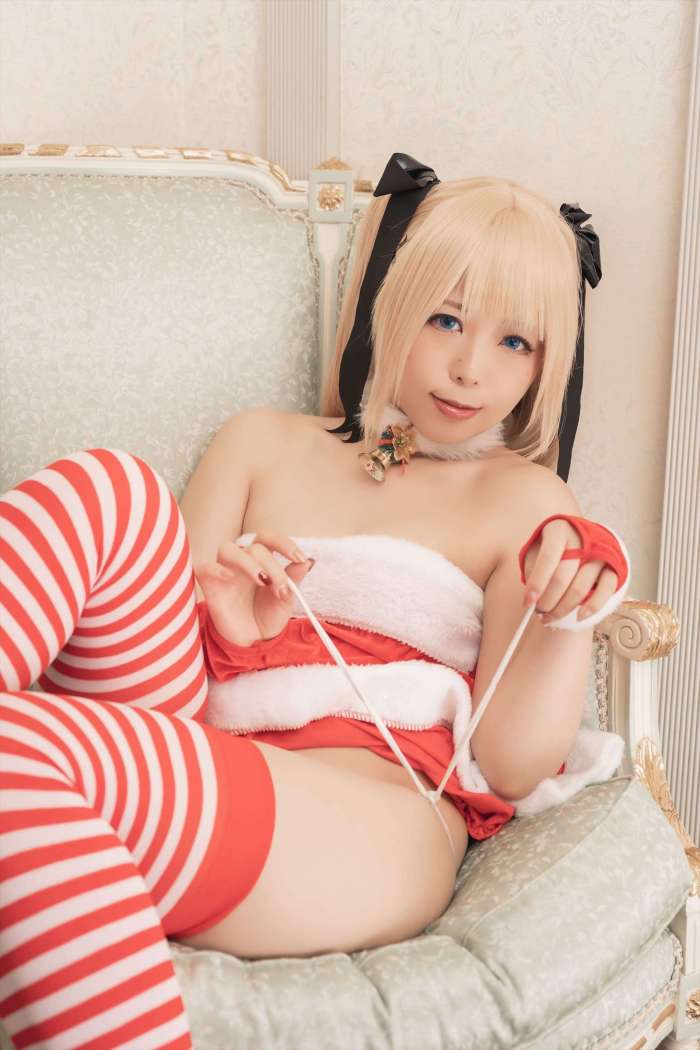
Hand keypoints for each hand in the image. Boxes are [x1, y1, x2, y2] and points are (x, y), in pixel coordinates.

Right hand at [195, 530, 315, 645]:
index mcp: (261, 560)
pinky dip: (216, 569)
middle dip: (272, 567)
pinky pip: (204, 568)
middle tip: (281, 589)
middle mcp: (242, 561)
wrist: (252, 641)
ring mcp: (224, 571)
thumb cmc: (267, 616)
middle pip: (254, 548)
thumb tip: (308, 561)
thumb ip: (294, 579)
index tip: (298, 558)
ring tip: (261, 581)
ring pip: (227, 549)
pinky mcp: (209, 586)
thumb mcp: (286, 600)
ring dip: (247, 562)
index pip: (268, 538)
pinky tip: (229, 578)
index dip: (283, 543)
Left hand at [521, 517, 619, 623]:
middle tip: (537, 612)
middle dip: (547, 600)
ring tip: (549, 617)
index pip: (548, 558)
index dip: (537, 583)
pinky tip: (579, 616)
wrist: (583, 536)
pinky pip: (605, 591)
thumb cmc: (554, 546)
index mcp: (559, 530)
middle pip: (563, 577)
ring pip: (580, 588)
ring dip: (562, 608)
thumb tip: (531, 597)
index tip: (527, 602)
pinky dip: (592, 607)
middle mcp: (582, 539)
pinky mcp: (614, 567)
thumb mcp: (537, 548)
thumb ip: (531, 568)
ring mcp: (600, 553)